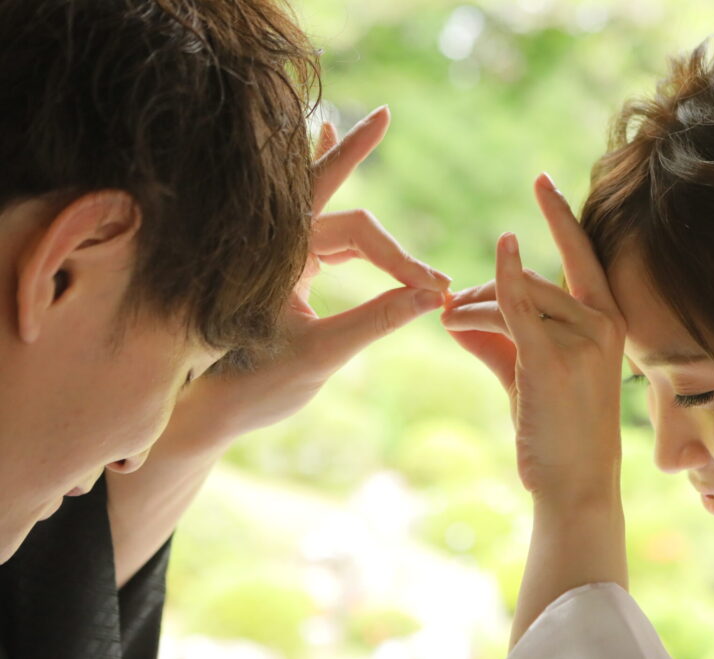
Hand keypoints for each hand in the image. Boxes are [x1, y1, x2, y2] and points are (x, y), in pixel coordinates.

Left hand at [198, 106, 450, 440]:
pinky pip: (308, 223)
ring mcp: (272, 254)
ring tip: (360, 126)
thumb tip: (431, 297)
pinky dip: (320, 193)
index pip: (358, 231)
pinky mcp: (277, 269)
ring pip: (322, 207)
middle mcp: (270, 243)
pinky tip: (320, 149)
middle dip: (359, 160)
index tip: (438, 291)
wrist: (202, 413)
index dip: (402, 259)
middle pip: (334, 198)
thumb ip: (377, 320)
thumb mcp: (322, 354)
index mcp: (278, 254)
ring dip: (347, 179)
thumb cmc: (253, 386)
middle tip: (386, 117)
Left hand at [441, 174, 625, 509]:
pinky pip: (518, 306)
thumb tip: (456, 317)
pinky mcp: (553, 359)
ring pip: (516, 299)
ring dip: (473, 308)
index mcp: (608, 322)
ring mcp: (584, 340)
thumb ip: (498, 341)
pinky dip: (500, 281)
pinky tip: (491, 262)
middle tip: (449, 303)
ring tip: (448, 322)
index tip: (541, 182)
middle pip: (535, 281)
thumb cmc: (558, 433)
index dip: (562, 217)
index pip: (583, 257)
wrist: (575, 485)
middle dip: (487, 290)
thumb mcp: (530, 377)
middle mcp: (604, 324)